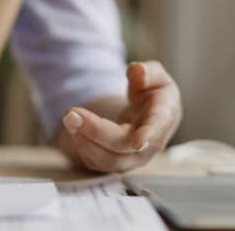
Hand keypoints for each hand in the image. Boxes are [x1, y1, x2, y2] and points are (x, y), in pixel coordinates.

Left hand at [59, 61, 181, 172]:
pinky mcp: (118, 164)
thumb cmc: (154, 93)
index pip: (157, 127)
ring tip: (70, 119)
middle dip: (96, 131)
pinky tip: (75, 129)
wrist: (150, 114)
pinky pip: (99, 164)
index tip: (138, 141)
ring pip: (110, 161)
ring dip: (86, 143)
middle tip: (71, 114)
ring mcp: (134, 158)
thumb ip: (148, 72)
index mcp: (164, 117)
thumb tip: (138, 71)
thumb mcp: (156, 75)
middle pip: (123, 145)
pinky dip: (84, 148)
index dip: (149, 134)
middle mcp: (151, 144)